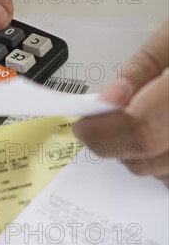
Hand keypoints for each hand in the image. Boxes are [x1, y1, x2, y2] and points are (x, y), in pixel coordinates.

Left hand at [73, 21, 168, 185]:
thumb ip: (143, 69)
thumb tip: (109, 102)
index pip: (141, 130)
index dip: (104, 133)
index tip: (84, 125)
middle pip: (149, 159)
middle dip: (116, 142)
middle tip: (109, 118)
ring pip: (164, 175)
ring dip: (142, 155)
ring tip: (147, 119)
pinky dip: (165, 162)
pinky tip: (166, 134)